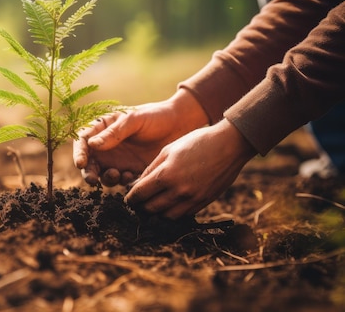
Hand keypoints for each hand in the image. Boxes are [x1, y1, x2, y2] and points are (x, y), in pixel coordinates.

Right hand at [73, 89, 208, 185]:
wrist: (180, 125)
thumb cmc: (155, 116)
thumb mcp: (134, 119)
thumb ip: (114, 132)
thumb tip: (92, 145)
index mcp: (102, 129)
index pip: (83, 141)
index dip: (79, 153)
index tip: (81, 163)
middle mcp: (107, 147)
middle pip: (89, 163)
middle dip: (88, 172)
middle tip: (92, 180)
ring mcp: (118, 160)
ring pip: (103, 175)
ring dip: (106, 178)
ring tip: (117, 175)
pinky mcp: (131, 171)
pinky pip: (121, 182)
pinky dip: (122, 182)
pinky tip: (130, 177)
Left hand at [125, 119, 256, 218]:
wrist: (229, 145)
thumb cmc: (196, 142)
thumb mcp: (168, 150)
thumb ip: (151, 168)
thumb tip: (138, 184)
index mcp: (166, 175)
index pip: (140, 194)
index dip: (131, 198)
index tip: (128, 199)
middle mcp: (178, 191)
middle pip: (151, 208)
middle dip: (142, 206)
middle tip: (139, 203)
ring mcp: (192, 199)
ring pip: (166, 216)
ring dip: (157, 212)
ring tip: (154, 204)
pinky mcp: (204, 202)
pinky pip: (183, 215)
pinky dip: (174, 212)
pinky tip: (171, 204)